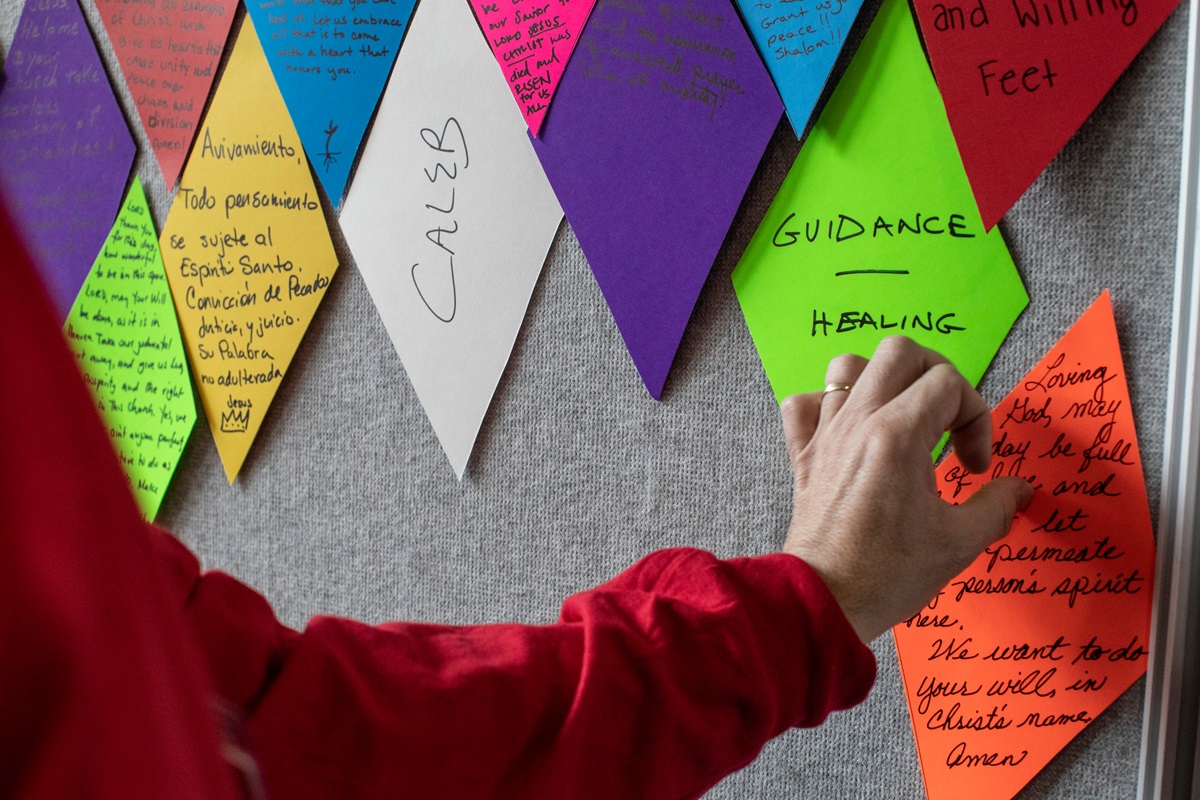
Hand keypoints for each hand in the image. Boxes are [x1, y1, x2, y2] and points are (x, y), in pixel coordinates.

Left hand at [780, 337, 1033, 642]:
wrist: (823, 602)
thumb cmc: (887, 575)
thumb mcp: (959, 542)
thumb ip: (996, 504)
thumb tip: (1020, 489)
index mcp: (896, 435)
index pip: (948, 382)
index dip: (976, 417)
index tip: (974, 465)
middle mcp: (857, 422)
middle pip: (899, 351)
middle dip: (936, 376)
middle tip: (949, 420)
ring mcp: (825, 435)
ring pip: (847, 366)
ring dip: (882, 380)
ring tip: (904, 417)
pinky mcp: (802, 455)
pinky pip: (804, 404)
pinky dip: (827, 406)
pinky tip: (852, 433)